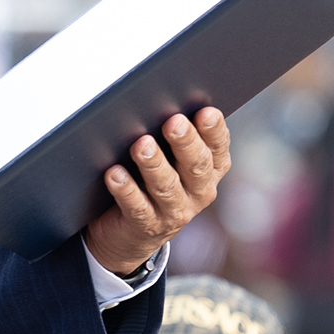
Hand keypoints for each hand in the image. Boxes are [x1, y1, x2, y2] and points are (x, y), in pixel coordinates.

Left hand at [83, 108, 231, 278]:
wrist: (131, 233)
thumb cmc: (151, 180)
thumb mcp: (171, 159)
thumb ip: (174, 136)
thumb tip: (162, 99)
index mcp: (211, 170)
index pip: (218, 148)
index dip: (214, 131)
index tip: (206, 112)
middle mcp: (199, 192)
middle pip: (195, 166)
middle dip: (185, 143)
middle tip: (173, 122)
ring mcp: (174, 213)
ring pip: (166, 187)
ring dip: (154, 164)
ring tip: (142, 145)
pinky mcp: (146, 226)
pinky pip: (137, 208)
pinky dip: (126, 190)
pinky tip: (115, 174)